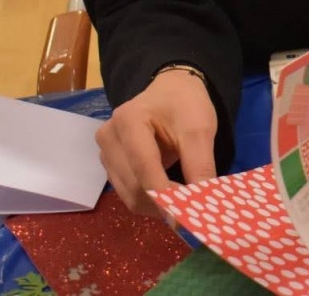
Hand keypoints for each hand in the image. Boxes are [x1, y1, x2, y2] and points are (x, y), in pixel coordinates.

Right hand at [96, 68, 216, 215]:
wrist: (172, 90)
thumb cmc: (186, 104)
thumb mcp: (200, 128)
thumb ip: (200, 165)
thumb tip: (202, 205)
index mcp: (128, 121)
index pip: (144, 168)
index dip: (165, 196)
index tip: (187, 217)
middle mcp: (109, 138)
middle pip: (133, 186)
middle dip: (164, 203)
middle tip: (193, 213)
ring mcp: (106, 153)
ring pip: (129, 196)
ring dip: (157, 206)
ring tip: (184, 203)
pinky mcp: (110, 165)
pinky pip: (128, 193)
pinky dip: (150, 200)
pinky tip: (170, 195)